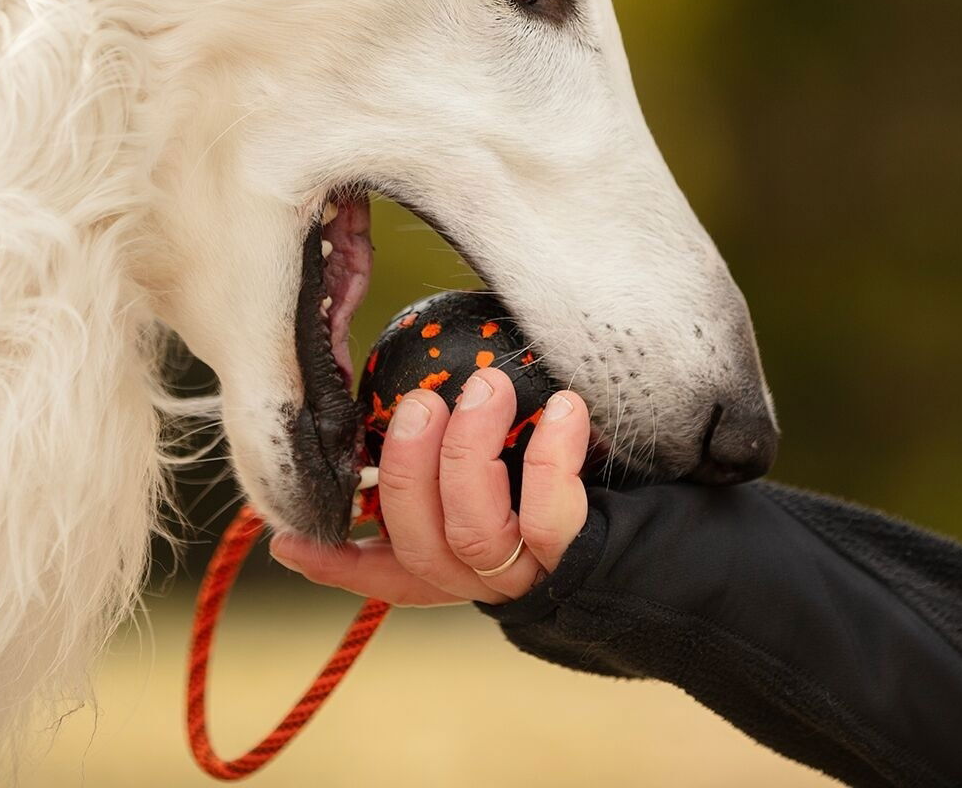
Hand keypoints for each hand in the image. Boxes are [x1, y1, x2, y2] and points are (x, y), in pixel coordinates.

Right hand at [269, 369, 589, 603]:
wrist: (674, 547)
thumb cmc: (589, 486)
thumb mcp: (515, 469)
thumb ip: (469, 451)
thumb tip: (430, 389)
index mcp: (453, 560)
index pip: (383, 568)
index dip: (333, 561)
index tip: (287, 541)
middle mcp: (478, 575)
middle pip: (416, 536)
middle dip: (407, 463)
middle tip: (420, 402)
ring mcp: (523, 575)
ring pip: (470, 527)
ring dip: (468, 450)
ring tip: (488, 385)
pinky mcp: (573, 563)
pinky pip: (545, 516)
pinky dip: (548, 457)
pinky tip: (565, 408)